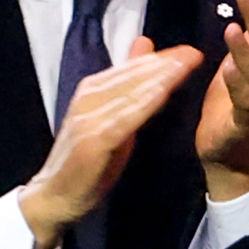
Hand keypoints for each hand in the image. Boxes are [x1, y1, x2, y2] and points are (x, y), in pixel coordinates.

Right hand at [20, 30, 207, 244]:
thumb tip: (145, 62)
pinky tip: (162, 94)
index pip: (130, 69)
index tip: (189, 52)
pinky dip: (141, 104)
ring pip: (128, 92)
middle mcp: (88, 98)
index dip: (160, 59)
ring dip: (157, 78)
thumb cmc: (88, 162)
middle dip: (163, 64)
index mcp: (93, 91)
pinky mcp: (91, 140)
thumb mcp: (112, 123)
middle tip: (193, 53)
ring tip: (183, 66)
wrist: (55, 196)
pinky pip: (122, 118)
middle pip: (131, 76)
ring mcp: (88, 118)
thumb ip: (127, 95)